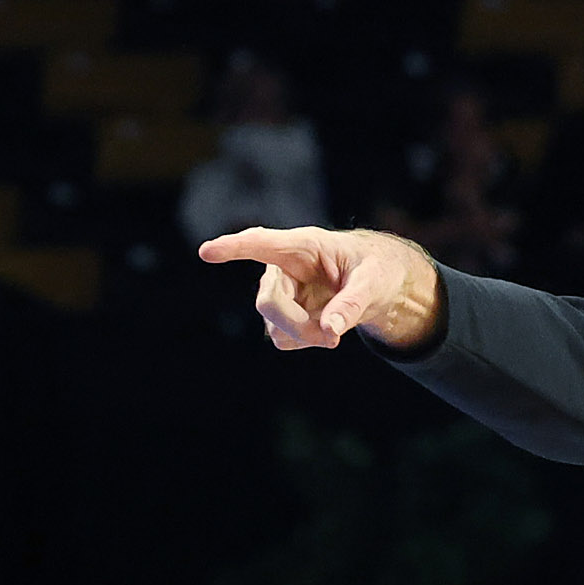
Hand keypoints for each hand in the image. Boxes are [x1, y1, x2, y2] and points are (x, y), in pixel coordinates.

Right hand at [198, 226, 441, 350]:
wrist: (376, 284)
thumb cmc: (376, 270)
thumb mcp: (374, 284)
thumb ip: (353, 304)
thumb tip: (329, 332)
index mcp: (302, 246)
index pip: (260, 243)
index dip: (233, 248)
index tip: (207, 252)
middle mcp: (282, 268)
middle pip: (269, 303)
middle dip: (298, 326)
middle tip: (333, 339)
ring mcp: (279, 292)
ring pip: (274, 327)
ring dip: (305, 336)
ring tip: (335, 327)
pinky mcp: (281, 314)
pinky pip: (283, 339)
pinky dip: (305, 341)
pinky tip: (323, 326)